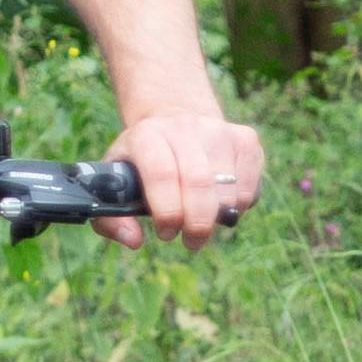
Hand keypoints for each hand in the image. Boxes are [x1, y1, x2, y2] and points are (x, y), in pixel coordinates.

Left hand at [98, 107, 259, 249]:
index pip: (161, 173)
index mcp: (146, 135)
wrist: (174, 120)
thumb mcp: (115, 183)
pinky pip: (250, 184)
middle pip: (198, 181)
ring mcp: (218, 130)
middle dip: (197, 223)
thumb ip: (112, 218)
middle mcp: (183, 126)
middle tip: (192, 241)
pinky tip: (222, 204)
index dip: (167, 210)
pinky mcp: (245, 138)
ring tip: (203, 222)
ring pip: (228, 187)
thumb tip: (134, 241)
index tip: (166, 233)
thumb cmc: (141, 165)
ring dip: (219, 216)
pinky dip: (240, 205)